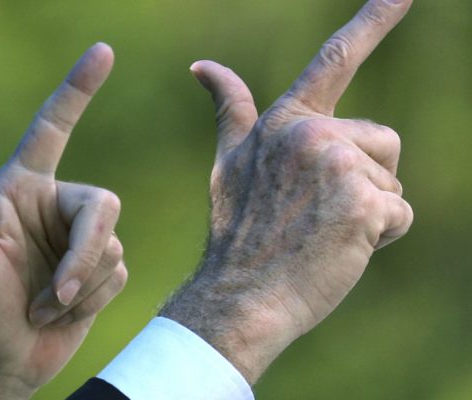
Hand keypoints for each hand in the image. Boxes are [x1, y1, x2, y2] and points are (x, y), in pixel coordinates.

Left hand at [0, 43, 126, 398]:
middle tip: (56, 295)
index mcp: (20, 188)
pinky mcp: (95, 270)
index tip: (103, 50)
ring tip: (41, 308)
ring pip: (112, 246)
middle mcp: (51, 206)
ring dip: (81, 287)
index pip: (53, 128)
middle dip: (84, 256)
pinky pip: (119, 272)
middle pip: (103, 206)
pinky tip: (60, 314)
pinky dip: (93, 299)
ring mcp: (74, 239)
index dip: (77, 89)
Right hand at [159, 0, 413, 382]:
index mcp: (284, 121)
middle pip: (381, 141)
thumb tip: (203, 65)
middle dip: (364, 178)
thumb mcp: (228, 163)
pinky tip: (336, 248)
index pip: (335, 60)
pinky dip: (378, 236)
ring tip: (321, 230)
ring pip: (391, 179)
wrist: (239, 295)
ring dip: (370, 208)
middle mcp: (311, 133)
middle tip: (314, 214)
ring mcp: (338, 165)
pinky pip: (398, 214)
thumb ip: (231, 109)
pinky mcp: (364, 202)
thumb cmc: (238, 234)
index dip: (375, 19)